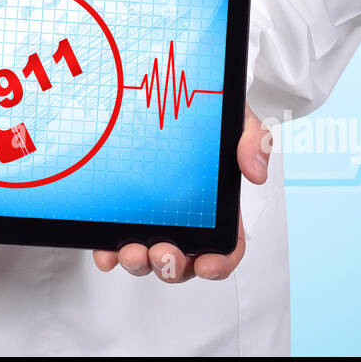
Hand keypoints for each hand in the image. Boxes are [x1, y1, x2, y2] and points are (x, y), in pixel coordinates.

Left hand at [93, 105, 270, 283]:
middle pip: (183, 261)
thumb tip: (256, 173)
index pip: (225, 248)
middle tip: (162, 253)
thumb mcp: (237, 119)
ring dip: (140, 264)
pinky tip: (104, 253)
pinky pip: (116, 242)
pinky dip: (109, 254)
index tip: (207, 265)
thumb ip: (253, 140)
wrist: (164, 94)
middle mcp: (185, 220)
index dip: (219, 264)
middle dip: (172, 267)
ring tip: (132, 252)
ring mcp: (152, 220)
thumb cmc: (206, 115)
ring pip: (148, 258)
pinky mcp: (124, 214)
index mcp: (217, 208)